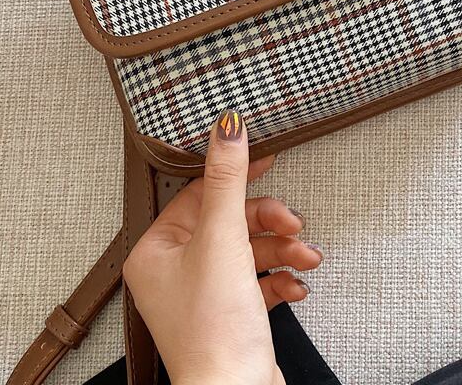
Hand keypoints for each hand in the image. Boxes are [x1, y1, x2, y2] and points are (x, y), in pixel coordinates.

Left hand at [122, 111, 323, 384]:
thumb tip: (226, 128)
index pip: (199, 193)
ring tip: (304, 256)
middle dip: (268, 221)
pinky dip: (281, 277)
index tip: (265, 160)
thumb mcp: (223, 239)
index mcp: (157, 250)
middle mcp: (176, 271)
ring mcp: (204, 294)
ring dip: (282, 249)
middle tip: (292, 220)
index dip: (236, 177)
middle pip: (229, 221)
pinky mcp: (231, 313)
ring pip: (249, 250)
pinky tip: (297, 284)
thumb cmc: (214, 332)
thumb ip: (227, 179)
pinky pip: (259, 280)